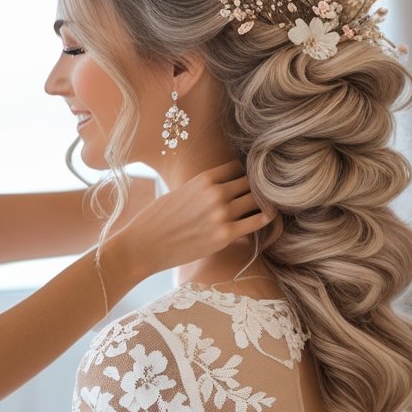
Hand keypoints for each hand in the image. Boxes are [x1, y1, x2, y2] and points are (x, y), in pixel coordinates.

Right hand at [102, 162, 272, 281]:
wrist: (144, 245)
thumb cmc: (157, 219)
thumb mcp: (179, 191)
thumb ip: (202, 189)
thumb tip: (217, 189)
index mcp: (204, 178)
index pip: (238, 166)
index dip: (246, 173)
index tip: (249, 181)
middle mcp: (216, 193)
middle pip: (253, 182)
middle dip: (259, 187)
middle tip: (265, 195)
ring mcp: (222, 214)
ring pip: (259, 200)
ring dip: (264, 202)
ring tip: (267, 206)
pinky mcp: (225, 235)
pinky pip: (258, 221)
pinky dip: (266, 219)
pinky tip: (267, 219)